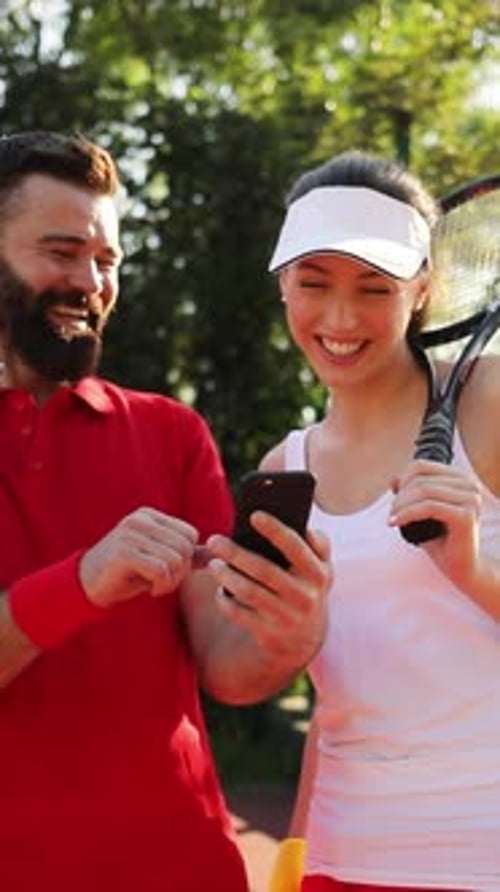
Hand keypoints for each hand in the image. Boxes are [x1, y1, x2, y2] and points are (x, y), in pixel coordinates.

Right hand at [79, 507, 198, 607]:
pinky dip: (162, 585)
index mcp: (149, 516)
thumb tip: (215, 554)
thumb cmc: (126, 573)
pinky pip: (160, 570)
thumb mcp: (158, 560)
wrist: (86, 584)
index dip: (187, 558)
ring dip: (172, 582)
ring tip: (159, 587)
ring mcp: (130, 534)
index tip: (171, 572)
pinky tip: (151, 590)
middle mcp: (140, 520)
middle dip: (182, 572)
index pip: (189, 534)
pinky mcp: (123, 553)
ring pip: (175, 559)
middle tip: (166, 584)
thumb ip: (185, 555)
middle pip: (184, 547)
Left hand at [206, 510, 330, 668]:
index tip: (254, 516)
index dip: (276, 530)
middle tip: (214, 540)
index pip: (296, 547)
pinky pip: (240, 615)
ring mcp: (288, 617)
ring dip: (227, 576)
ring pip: (250, 593)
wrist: (305, 637)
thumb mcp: (319, 566)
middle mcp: (305, 596)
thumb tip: (291, 516)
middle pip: (265, 570)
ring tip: (213, 563)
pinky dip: (225, 601)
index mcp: (318, 572)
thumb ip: (315, 542)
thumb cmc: (305, 585)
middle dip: (236, 553)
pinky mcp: (269, 634)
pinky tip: (219, 590)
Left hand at [389, 459, 482, 591]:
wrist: (461, 567)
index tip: (393, 496)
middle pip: (420, 479)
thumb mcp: (424, 511)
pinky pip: (428, 507)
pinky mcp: (466, 516)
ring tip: (393, 518)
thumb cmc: (442, 540)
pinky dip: (407, 514)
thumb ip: (412, 493)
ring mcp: (471, 500)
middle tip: (392, 513)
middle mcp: (470, 485)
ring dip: (401, 505)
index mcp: (461, 479)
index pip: (421, 466)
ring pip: (423, 491)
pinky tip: (394, 522)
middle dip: (400, 496)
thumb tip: (393, 480)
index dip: (402, 479)